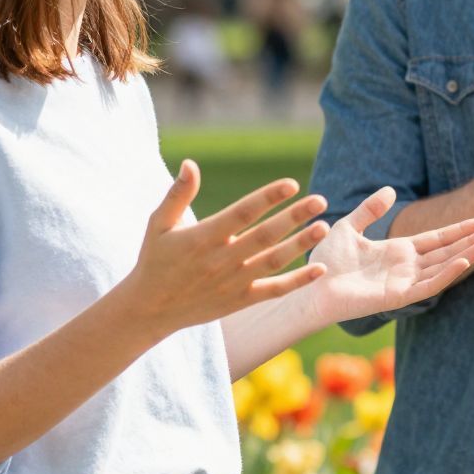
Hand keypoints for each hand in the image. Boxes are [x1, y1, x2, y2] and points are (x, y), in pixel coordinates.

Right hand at [119, 162, 330, 337]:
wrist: (149, 309)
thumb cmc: (155, 259)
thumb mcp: (159, 224)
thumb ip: (178, 194)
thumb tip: (190, 164)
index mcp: (203, 237)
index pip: (242, 213)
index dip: (267, 197)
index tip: (292, 184)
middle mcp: (221, 259)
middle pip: (265, 235)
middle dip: (294, 217)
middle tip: (320, 201)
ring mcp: (233, 282)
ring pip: (274, 261)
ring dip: (301, 244)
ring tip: (324, 227)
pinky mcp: (240, 300)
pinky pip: (274, 290)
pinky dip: (298, 281)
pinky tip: (320, 268)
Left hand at [303, 188, 473, 320]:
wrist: (312, 287)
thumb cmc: (326, 262)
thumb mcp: (348, 227)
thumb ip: (369, 210)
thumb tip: (389, 189)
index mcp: (398, 251)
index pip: (437, 239)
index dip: (459, 230)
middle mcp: (406, 267)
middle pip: (447, 252)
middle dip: (471, 241)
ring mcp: (404, 282)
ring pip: (443, 267)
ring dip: (466, 255)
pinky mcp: (398, 297)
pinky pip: (428, 285)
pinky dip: (447, 274)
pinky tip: (464, 261)